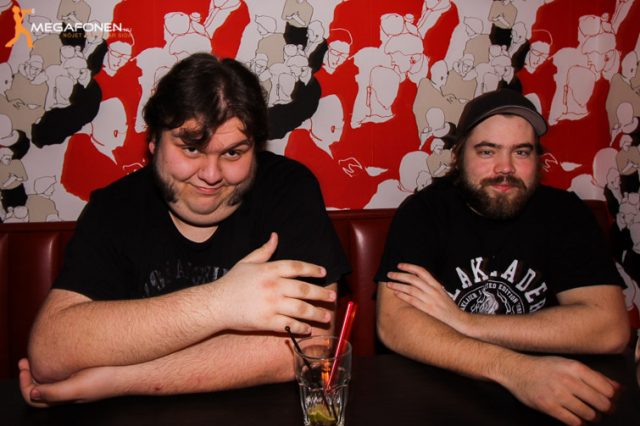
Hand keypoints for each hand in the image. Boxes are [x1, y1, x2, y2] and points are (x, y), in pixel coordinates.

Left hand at [19, 358, 120, 406]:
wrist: (131, 370)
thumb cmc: (107, 379)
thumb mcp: (78, 386)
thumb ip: (55, 392)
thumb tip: (33, 393)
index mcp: (64, 397)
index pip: (34, 398)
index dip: (24, 384)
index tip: (25, 366)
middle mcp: (69, 391)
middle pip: (40, 389)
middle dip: (28, 375)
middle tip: (25, 360)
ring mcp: (77, 382)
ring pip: (51, 379)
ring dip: (41, 368)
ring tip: (38, 355)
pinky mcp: (86, 373)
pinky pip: (64, 371)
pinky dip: (55, 363)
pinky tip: (59, 351)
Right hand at [214, 233, 335, 334]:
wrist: (216, 304)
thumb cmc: (231, 282)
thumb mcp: (247, 262)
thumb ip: (264, 250)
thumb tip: (275, 236)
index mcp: (269, 270)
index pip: (297, 267)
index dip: (312, 269)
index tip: (323, 273)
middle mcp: (273, 286)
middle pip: (304, 289)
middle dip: (321, 294)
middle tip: (332, 297)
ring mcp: (271, 305)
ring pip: (300, 309)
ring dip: (316, 313)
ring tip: (326, 316)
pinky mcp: (266, 321)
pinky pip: (288, 325)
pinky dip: (300, 328)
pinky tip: (309, 329)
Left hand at [386, 263, 467, 330]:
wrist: (457, 319)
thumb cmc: (448, 306)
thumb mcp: (441, 292)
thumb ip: (430, 286)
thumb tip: (415, 280)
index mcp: (436, 285)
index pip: (422, 271)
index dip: (409, 267)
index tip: (399, 265)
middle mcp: (433, 290)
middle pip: (413, 279)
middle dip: (399, 276)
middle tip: (389, 274)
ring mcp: (430, 300)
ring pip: (411, 289)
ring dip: (398, 286)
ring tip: (389, 284)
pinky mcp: (427, 309)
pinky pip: (412, 301)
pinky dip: (403, 296)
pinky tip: (396, 294)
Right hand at [503, 356, 618, 424]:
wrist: (515, 370)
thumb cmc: (543, 366)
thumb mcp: (567, 364)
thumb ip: (593, 375)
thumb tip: (617, 388)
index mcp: (575, 368)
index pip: (607, 389)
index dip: (611, 398)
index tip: (608, 399)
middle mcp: (568, 380)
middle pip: (601, 403)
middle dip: (604, 409)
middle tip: (600, 409)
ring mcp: (558, 394)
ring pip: (589, 414)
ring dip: (591, 417)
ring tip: (587, 413)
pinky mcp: (549, 406)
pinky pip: (573, 421)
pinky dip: (579, 423)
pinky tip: (576, 417)